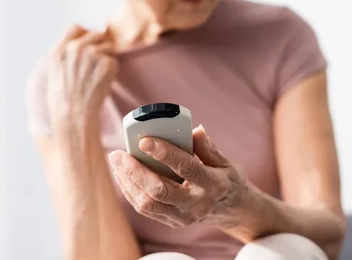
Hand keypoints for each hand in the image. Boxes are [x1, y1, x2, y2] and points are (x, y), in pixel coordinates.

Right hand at [46, 25, 116, 132]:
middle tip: (98, 61)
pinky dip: (112, 70)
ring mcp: (92, 55)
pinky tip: (102, 81)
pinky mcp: (107, 63)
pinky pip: (114, 60)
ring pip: (108, 46)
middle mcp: (76, 48)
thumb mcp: (53, 72)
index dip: (85, 35)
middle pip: (96, 34)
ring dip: (107, 57)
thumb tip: (77, 43)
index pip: (76, 28)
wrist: (73, 115)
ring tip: (98, 75)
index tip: (89, 42)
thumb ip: (64, 54)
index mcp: (59, 50)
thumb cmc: (62, 100)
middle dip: (100, 45)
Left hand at [108, 126, 249, 228]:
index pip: (186, 167)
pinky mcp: (173, 222)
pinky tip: (123, 176)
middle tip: (119, 154)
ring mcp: (183, 217)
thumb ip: (208, 147)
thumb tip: (193, 129)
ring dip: (129, 182)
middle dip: (136, 171)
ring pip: (148, 204)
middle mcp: (197, 204)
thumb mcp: (226, 161)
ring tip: (117, 162)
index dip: (164, 153)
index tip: (145, 140)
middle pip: (160, 190)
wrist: (234, 211)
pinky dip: (131, 192)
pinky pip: (146, 210)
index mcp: (212, 184)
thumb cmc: (227, 180)